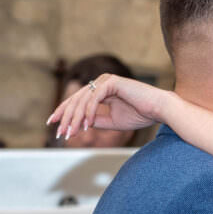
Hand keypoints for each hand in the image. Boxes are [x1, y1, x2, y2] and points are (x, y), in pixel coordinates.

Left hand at [46, 74, 169, 140]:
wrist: (159, 109)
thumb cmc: (140, 114)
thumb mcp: (112, 121)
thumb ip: (95, 120)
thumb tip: (78, 124)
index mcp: (101, 89)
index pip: (77, 100)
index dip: (63, 112)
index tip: (53, 125)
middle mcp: (101, 82)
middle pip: (75, 100)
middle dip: (66, 118)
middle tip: (60, 133)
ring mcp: (106, 80)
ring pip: (82, 100)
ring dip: (75, 118)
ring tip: (72, 133)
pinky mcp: (112, 82)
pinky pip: (94, 98)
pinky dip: (88, 112)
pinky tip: (86, 124)